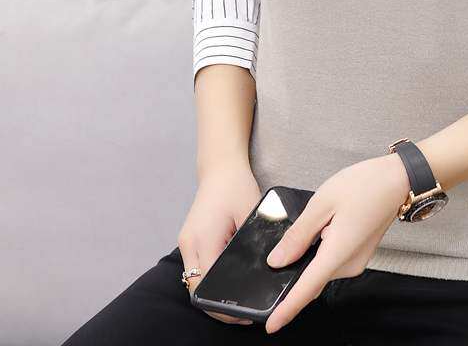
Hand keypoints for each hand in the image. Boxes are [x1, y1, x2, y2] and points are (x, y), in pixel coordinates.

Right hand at [177, 159, 262, 324]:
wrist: (220, 166)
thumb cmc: (236, 185)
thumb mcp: (251, 213)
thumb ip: (255, 241)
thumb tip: (267, 266)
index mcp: (203, 239)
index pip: (205, 286)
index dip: (222, 305)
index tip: (243, 314)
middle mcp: (189, 243)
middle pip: (195, 289)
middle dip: (215, 305)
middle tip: (243, 312)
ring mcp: (186, 241)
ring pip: (193, 280)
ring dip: (210, 290)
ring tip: (238, 296)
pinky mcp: (190, 238)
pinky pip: (195, 267)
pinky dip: (208, 276)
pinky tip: (229, 276)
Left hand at [263, 153, 410, 334]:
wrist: (397, 179)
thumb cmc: (364, 185)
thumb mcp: (322, 203)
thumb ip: (298, 235)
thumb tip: (278, 261)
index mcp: (338, 252)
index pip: (307, 289)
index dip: (287, 309)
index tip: (271, 325)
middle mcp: (349, 264)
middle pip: (312, 278)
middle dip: (296, 268)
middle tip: (295, 236)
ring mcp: (357, 261)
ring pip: (322, 267)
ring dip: (311, 255)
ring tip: (319, 218)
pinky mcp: (359, 254)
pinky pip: (333, 260)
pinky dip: (322, 250)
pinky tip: (325, 224)